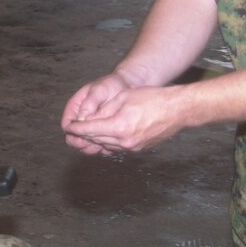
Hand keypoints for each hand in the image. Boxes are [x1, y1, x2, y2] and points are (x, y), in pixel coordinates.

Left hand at [63, 84, 183, 154]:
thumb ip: (104, 110)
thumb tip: (89, 118)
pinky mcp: (139, 148)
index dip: (77, 128)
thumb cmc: (152, 98)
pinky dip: (110, 140)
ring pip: (107, 144)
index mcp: (119, 126)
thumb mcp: (123, 98)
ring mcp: (133, 147)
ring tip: (87, 132)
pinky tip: (106, 133)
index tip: (68, 127)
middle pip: (97, 140)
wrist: (177, 110)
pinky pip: (119, 146)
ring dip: (97, 138)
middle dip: (84, 135)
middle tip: (74, 130)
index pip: (90, 130)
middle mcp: (125, 141)